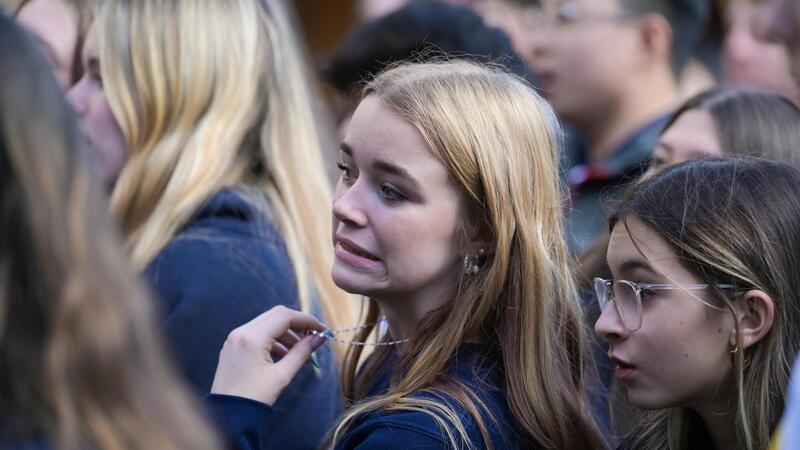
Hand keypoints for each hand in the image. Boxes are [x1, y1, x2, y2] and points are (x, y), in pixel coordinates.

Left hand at [211, 305, 326, 405]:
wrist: (227, 417)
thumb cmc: (254, 398)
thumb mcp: (282, 375)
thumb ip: (302, 352)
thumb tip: (319, 338)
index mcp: (252, 338)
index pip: (284, 317)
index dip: (306, 320)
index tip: (321, 328)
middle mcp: (241, 332)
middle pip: (275, 315)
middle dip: (296, 324)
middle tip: (312, 335)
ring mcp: (234, 339)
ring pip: (266, 324)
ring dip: (285, 333)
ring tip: (300, 350)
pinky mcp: (232, 346)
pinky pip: (256, 334)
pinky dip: (272, 340)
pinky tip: (283, 355)